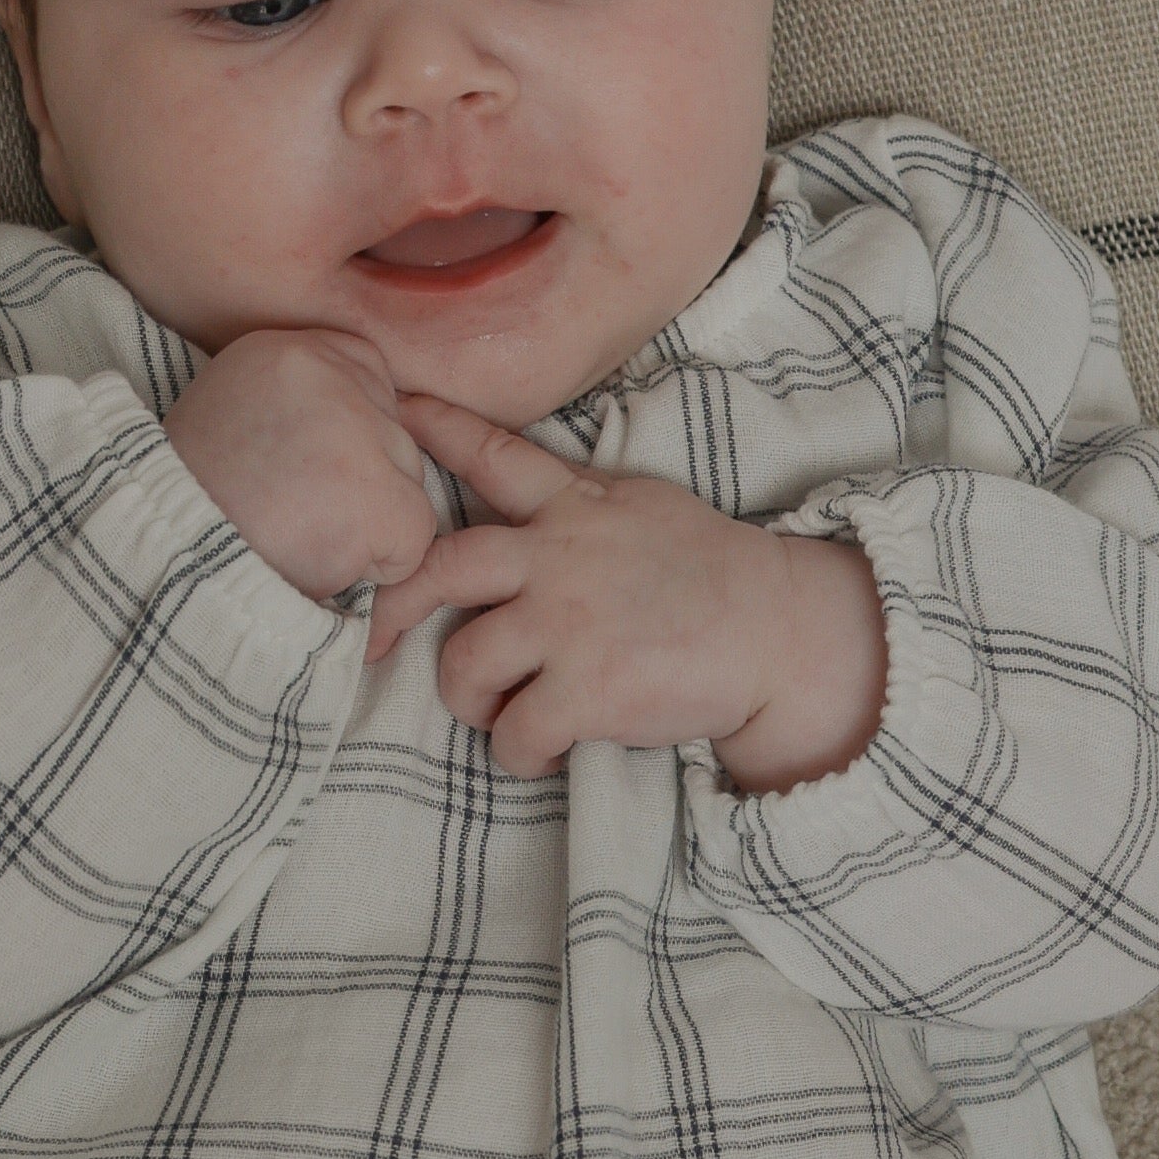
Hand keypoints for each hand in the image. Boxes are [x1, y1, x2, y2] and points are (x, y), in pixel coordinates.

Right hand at [163, 325, 438, 614]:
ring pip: (408, 483)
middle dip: (360, 480)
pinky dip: (380, 568)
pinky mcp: (378, 498)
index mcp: (281, 349)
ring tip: (296, 534)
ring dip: (366, 523)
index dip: (351, 431)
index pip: (368, 370)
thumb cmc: (192, 509)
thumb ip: (293, 404)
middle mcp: (323, 373)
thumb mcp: (228, 418)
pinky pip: (415, 538)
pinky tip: (323, 563)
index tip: (305, 465)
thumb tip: (354, 425)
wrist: (161, 564)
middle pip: (394, 430)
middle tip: (290, 508)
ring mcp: (356, 434)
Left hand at [366, 396, 886, 788]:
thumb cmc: (712, 574)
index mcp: (575, 507)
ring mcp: (569, 624)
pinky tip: (546, 749)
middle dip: (396, 606)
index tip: (395, 406)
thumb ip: (578, 502)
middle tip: (379, 640)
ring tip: (501, 711)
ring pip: (464, 667)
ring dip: (470, 701)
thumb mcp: (642, 509)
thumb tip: (528, 496)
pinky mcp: (588, 690)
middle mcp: (559, 558)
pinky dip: (519, 752)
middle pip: (441, 568)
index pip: (494, 457)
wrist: (779, 632)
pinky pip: (513, 733)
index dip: (437, 429)